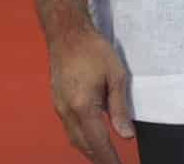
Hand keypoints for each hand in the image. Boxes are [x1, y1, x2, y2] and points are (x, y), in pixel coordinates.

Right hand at [45, 25, 133, 163]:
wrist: (67, 33)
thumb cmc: (93, 49)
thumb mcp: (116, 75)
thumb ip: (120, 108)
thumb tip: (126, 135)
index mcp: (83, 106)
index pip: (98, 142)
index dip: (110, 158)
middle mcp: (67, 111)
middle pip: (84, 144)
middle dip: (99, 157)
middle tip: (114, 163)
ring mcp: (59, 107)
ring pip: (74, 138)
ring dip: (89, 149)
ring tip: (106, 155)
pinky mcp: (57, 102)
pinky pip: (69, 128)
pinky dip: (81, 137)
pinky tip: (91, 137)